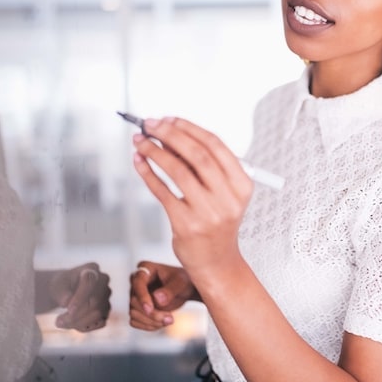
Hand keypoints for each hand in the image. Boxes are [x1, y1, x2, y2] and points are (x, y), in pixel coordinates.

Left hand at [50, 264, 111, 331]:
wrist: (65, 292)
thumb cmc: (61, 286)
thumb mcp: (57, 285)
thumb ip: (61, 292)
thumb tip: (67, 302)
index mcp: (92, 269)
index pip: (90, 282)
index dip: (80, 297)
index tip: (65, 308)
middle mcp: (103, 281)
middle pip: (95, 301)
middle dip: (76, 314)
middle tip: (58, 321)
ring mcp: (107, 296)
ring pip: (98, 314)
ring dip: (78, 322)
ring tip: (61, 323)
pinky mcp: (106, 311)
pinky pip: (100, 323)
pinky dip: (85, 327)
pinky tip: (72, 325)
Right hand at [129, 261, 198, 330]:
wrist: (184, 290)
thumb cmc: (183, 281)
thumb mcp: (181, 283)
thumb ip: (170, 290)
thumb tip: (157, 298)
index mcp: (145, 269)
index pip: (137, 283)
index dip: (142, 297)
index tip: (150, 309)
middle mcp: (136, 282)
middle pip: (134, 301)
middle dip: (151, 314)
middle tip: (170, 319)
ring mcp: (134, 296)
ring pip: (133, 313)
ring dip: (151, 321)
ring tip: (169, 321)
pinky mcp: (136, 309)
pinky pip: (135, 321)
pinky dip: (148, 325)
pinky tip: (162, 323)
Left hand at [130, 117, 252, 280]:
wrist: (217, 262)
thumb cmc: (217, 223)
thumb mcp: (224, 193)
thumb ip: (204, 166)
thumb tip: (171, 135)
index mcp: (241, 185)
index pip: (215, 146)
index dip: (189, 128)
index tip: (169, 119)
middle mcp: (227, 198)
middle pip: (197, 155)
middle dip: (170, 135)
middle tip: (150, 125)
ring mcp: (207, 212)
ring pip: (177, 170)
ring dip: (155, 151)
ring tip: (140, 141)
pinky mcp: (186, 224)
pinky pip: (162, 191)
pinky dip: (148, 173)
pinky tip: (139, 162)